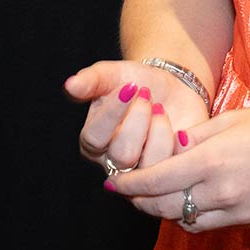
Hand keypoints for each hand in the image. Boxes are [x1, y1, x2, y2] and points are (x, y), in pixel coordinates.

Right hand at [65, 60, 210, 180]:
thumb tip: (70, 85)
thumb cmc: (136, 83)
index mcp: (93, 141)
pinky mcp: (168, 175)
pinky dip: (179, 141)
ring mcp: (142, 173)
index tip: (129, 86)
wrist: (171, 89)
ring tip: (159, 109)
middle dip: (139, 119)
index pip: (94, 137)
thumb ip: (92, 80)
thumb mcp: (114, 75)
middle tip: (146, 95)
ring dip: (159, 129)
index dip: (112, 113)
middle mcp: (114, 162)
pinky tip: (176, 125)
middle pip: (122, 155)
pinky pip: (175, 168)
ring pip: (149, 165)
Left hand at [106, 102, 249, 232]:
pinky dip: (197, 216)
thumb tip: (171, 147)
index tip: (114, 181)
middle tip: (129, 191)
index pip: (156, 181)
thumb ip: (197, 137)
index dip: (130, 184)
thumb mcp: (235, 119)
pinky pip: (213, 225)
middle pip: (165, 208)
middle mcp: (221, 191)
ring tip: (160, 196)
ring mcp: (238, 211)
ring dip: (169, 211)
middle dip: (142, 202)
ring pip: (188, 221)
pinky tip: (195, 200)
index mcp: (213, 160)